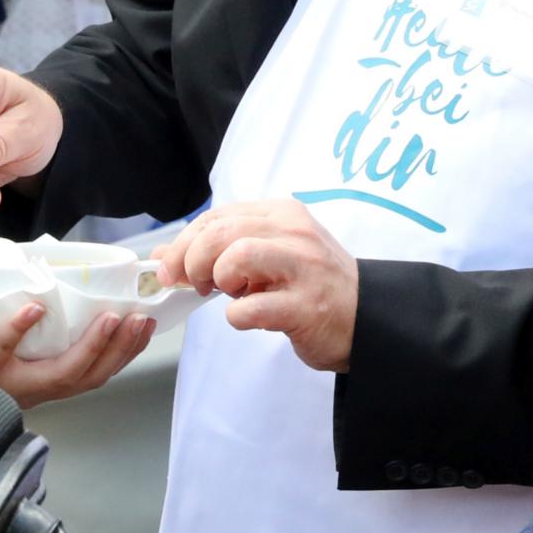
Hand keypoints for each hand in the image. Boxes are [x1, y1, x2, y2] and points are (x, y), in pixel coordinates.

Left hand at [0, 301, 153, 408]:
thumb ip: (26, 327)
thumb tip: (52, 281)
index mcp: (36, 381)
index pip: (91, 373)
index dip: (122, 353)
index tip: (145, 325)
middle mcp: (27, 388)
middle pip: (86, 377)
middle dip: (119, 350)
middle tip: (139, 320)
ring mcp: (4, 380)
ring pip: (58, 373)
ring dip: (88, 345)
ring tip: (109, 317)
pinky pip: (2, 350)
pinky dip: (20, 329)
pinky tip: (36, 309)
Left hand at [153, 199, 359, 372]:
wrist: (368, 317)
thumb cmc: (311, 285)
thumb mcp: (270, 254)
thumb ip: (222, 248)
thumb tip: (164, 255)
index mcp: (282, 214)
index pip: (218, 215)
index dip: (184, 241)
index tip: (170, 267)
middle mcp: (293, 234)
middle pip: (221, 232)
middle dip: (192, 260)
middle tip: (193, 284)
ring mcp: (302, 269)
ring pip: (237, 256)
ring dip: (219, 280)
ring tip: (230, 294)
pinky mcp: (305, 307)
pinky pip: (251, 308)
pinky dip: (238, 316)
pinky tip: (250, 317)